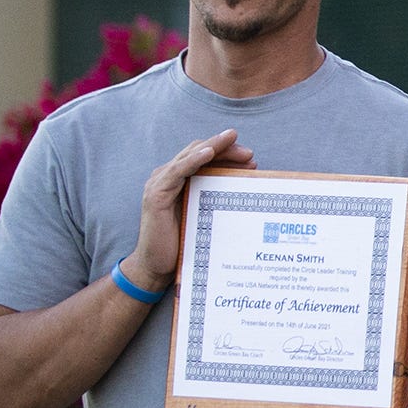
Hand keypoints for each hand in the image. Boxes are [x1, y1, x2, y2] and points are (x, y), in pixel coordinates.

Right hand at [127, 130, 252, 293]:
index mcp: (180, 180)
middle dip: (225, 148)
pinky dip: (193, 159)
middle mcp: (168, 177)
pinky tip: (208, 153)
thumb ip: (218, 198)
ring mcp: (160, 183)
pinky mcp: (156, 194)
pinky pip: (177, 171)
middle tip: (249, 153)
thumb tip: (245, 185)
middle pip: (199, 152)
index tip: (251, 159)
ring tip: (231, 140)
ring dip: (213, 147)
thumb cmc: (184, 242)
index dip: (227, 153)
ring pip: (189, 156)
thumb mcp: (206, 215)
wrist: (157, 267)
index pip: (205, 157)